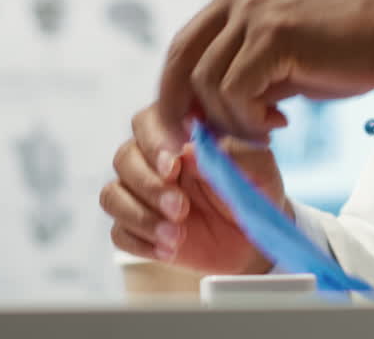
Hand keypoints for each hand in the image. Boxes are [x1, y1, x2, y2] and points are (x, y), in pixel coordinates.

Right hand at [101, 103, 285, 274]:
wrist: (255, 237)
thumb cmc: (255, 191)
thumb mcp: (260, 169)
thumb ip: (232, 153)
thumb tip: (190, 149)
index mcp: (177, 133)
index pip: (146, 124)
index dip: (153, 144)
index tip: (174, 166)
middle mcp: (152, 161)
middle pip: (123, 159)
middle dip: (149, 185)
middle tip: (180, 208)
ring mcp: (141, 195)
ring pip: (113, 196)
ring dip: (141, 217)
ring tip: (177, 235)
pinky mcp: (139, 229)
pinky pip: (118, 232)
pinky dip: (141, 242)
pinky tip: (169, 249)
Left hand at [159, 0, 373, 141]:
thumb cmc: (354, 48)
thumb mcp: (286, 51)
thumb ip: (246, 67)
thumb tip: (203, 111)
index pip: (185, 44)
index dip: (178, 91)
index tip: (187, 130)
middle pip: (180, 58)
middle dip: (179, 110)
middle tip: (197, 147)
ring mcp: (256, 9)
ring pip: (207, 82)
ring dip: (231, 120)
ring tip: (268, 130)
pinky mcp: (274, 34)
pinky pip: (234, 91)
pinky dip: (249, 119)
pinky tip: (280, 124)